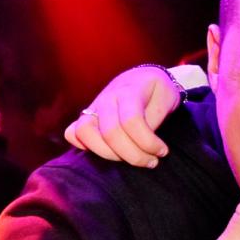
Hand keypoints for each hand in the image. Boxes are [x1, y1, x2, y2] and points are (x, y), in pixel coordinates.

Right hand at [64, 65, 181, 167]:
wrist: (143, 78)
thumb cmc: (158, 91)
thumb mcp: (167, 97)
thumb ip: (155, 118)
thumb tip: (146, 140)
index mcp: (129, 91)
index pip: (132, 121)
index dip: (148, 142)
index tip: (162, 151)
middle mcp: (107, 98)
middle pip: (110, 133)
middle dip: (134, 155)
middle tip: (151, 161)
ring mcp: (93, 108)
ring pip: (85, 133)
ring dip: (109, 154)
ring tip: (131, 159)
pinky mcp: (86, 117)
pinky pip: (72, 133)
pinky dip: (84, 146)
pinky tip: (108, 152)